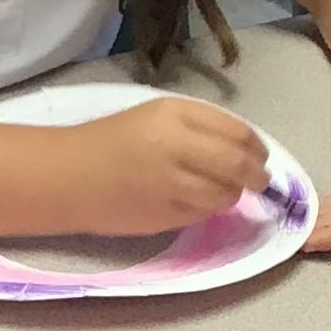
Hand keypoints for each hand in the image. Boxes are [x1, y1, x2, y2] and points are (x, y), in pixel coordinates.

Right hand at [58, 98, 268, 234]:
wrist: (68, 176)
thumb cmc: (112, 140)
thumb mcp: (156, 116)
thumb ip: (199, 126)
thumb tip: (245, 149)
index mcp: (173, 115)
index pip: (236, 131)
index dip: (257, 147)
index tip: (261, 154)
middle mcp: (174, 147)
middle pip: (236, 164)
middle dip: (257, 175)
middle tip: (261, 180)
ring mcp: (169, 185)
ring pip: (224, 194)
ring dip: (234, 194)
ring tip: (229, 191)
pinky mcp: (163, 215)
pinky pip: (203, 214)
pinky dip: (210, 209)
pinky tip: (200, 201)